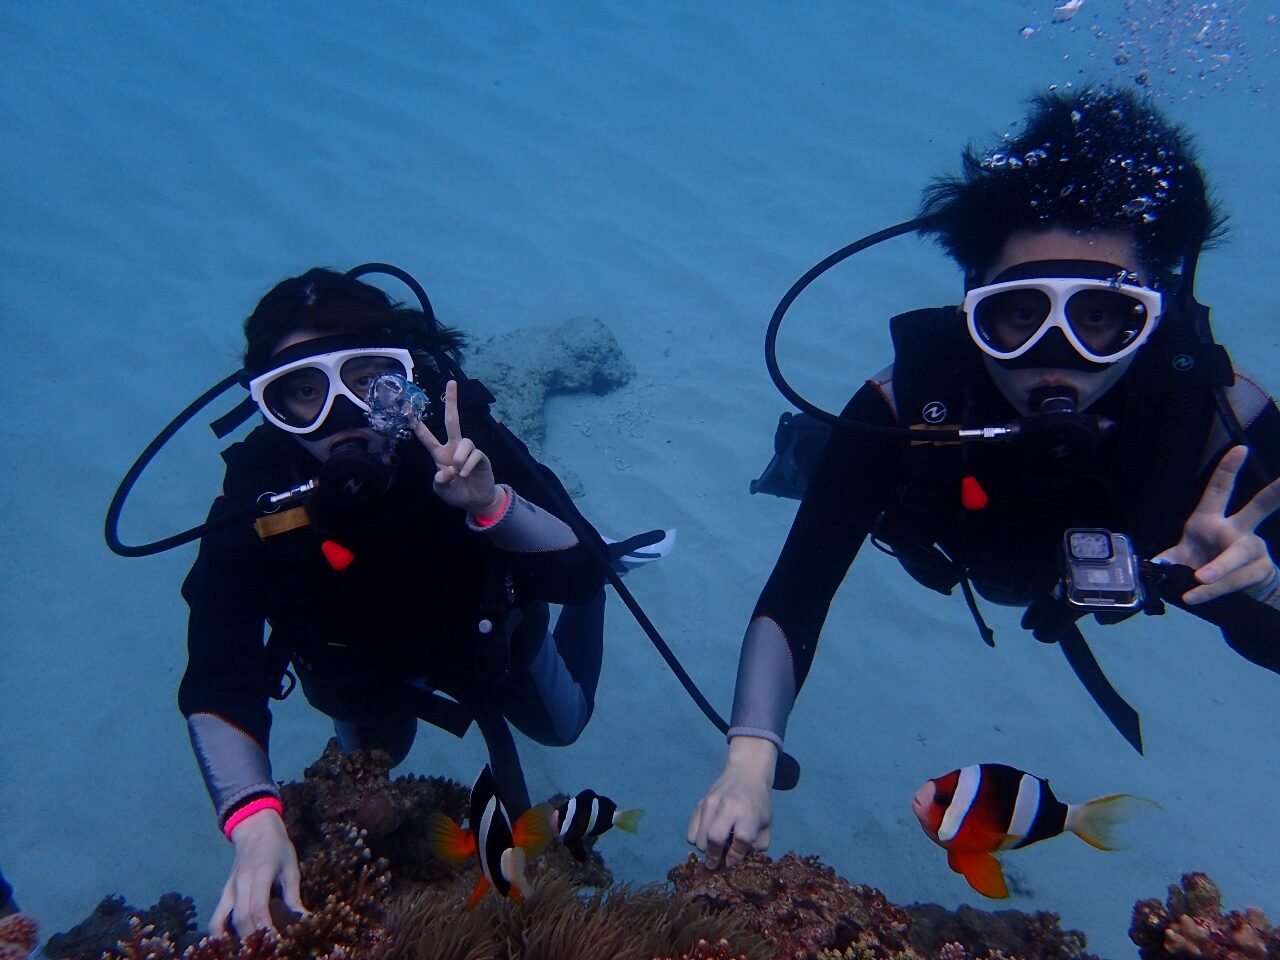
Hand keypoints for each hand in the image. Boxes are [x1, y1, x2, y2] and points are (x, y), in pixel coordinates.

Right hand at [210, 810, 306, 938]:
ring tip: (247, 951)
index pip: (259, 908)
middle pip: (241, 918)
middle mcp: (241, 883)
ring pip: (222, 920)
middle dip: (252, 938)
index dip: (266, 928)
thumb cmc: (277, 848)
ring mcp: (229, 888)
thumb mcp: (291, 867)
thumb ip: (294, 895)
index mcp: (261, 874)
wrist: (254, 830)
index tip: (276, 942)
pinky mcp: (224, 892)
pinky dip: (218, 933)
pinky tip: (227, 944)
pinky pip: (216, 916)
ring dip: (233, 939)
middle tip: (266, 950)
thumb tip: (304, 919)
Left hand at [412, 380, 502, 515]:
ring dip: (460, 458)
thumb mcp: (442, 490)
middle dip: (452, 401)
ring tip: (458, 472)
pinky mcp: (481, 457)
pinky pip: (475, 454)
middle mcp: (454, 448)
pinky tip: (465, 475)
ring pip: (465, 442)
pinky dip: (468, 466)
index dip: (418, 425)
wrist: (476, 501)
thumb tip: (447, 469)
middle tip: (451, 382)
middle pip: (452, 420)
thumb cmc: (456, 493)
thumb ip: (440, 481)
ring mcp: (468, 451)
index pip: (427, 437)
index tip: (410, 409)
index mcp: (440, 454)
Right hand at [686, 736, 776, 869]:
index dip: (736, 856)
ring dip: (705, 850)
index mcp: (748, 812)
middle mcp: (728, 806)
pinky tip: (706, 838)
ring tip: (713, 850)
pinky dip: (696, 840)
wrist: (745, 774)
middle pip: (714, 837)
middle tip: (715, 864)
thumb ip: (756, 846)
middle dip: (714, 856)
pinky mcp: (700, 803)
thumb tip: (738, 863)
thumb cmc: (758, 804)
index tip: (732, 863)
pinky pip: (691, 830)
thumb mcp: (766, 824)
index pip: (742, 839)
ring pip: (699, 837)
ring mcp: (711, 803)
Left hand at [1153, 445, 1279, 603]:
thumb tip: (1154, 565)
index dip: (1228, 470)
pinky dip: (1212, 591)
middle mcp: (1238, 529)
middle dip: (1275, 494)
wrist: (1234, 592)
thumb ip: (1168, 559)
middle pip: (1259, 508)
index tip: (1239, 449)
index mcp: (1212, 519)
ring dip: (1218, 569)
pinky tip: (1195, 597)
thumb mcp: (1181, 558)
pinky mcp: (1260, 570)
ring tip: (1200, 579)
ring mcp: (1252, 549)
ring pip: (1236, 556)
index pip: (1219, 490)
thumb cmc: (1202, 562)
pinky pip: (1234, 581)